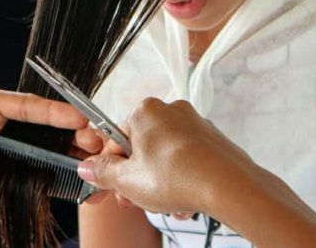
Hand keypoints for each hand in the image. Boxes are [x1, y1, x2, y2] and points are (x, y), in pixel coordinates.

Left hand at [0, 29, 100, 207]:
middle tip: (95, 143)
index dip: (55, 112)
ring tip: (92, 163)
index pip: (28, 107)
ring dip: (67, 157)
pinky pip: (25, 179)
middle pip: (43, 131)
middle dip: (73, 136)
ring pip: (40, 154)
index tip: (77, 117)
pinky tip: (70, 182)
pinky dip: (49, 180)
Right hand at [77, 98, 259, 216]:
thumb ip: (103, 172)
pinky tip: (183, 201)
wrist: (227, 185)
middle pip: (141, 148)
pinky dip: (181, 180)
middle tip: (135, 200)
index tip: (111, 184)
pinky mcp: (210, 139)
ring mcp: (194, 124)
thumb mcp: (127, 180)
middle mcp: (172, 110)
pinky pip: (186, 160)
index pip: (115, 137)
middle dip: (136, 178)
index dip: (111, 166)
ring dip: (159, 183)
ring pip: (164, 157)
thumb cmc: (177, 177)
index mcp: (146, 111)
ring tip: (164, 204)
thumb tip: (88, 167)